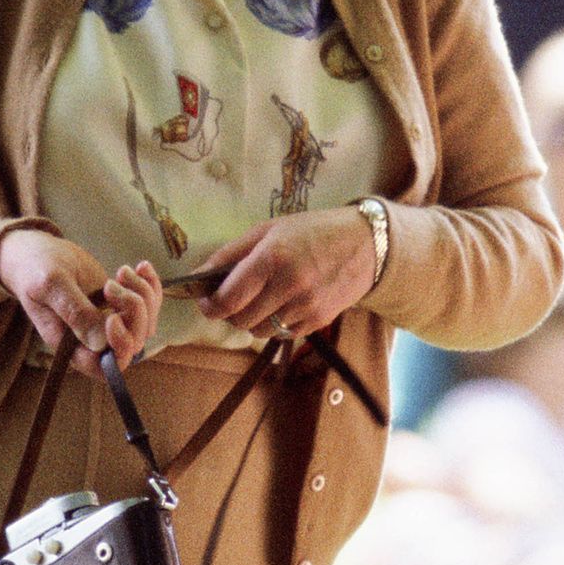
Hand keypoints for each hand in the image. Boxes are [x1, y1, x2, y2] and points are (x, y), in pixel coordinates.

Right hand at [0, 228, 161, 371]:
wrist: (37, 255)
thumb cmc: (35, 271)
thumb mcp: (50, 286)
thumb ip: (74, 312)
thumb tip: (101, 343)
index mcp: (71, 346)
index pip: (105, 366)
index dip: (119, 347)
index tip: (112, 316)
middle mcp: (93, 340)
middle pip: (132, 343)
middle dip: (133, 312)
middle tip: (112, 284)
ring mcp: (109, 323)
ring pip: (145, 324)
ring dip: (144, 296)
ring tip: (122, 271)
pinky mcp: (119, 305)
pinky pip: (149, 305)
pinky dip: (151, 286)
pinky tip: (141, 266)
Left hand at [199, 209, 375, 340]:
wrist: (365, 245)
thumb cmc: (312, 231)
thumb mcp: (268, 230)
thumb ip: (231, 254)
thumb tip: (198, 275)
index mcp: (272, 258)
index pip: (229, 299)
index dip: (210, 306)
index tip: (206, 302)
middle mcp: (289, 285)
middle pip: (241, 320)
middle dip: (230, 313)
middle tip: (234, 298)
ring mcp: (305, 307)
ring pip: (259, 331)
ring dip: (252, 320)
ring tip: (261, 299)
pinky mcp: (318, 321)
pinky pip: (282, 334)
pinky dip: (275, 324)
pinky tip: (283, 304)